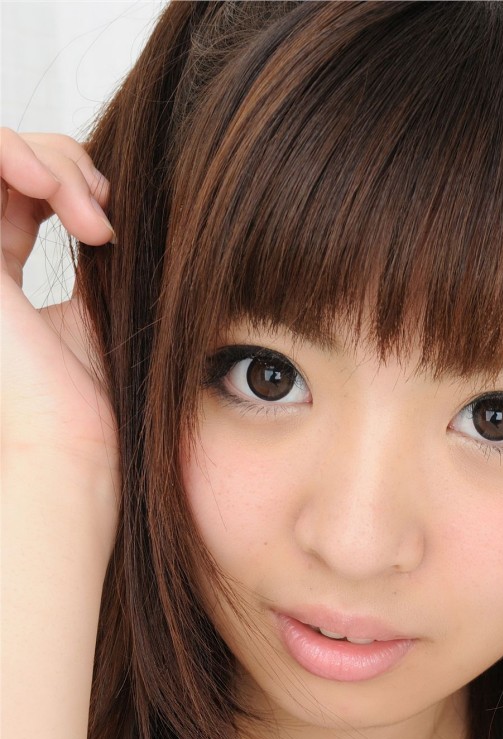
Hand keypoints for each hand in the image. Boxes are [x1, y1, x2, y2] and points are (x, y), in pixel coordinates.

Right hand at [1, 128, 118, 507]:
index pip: (22, 187)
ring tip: (89, 212)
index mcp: (2, 269)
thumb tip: (106, 203)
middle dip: (64, 164)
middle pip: (7, 161)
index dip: (68, 179)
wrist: (73, 436)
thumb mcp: (96, 301)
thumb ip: (89, 248)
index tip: (110, 223)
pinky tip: (55, 190)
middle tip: (103, 213)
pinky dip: (15, 155)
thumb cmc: (95, 392)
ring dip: (48, 162)